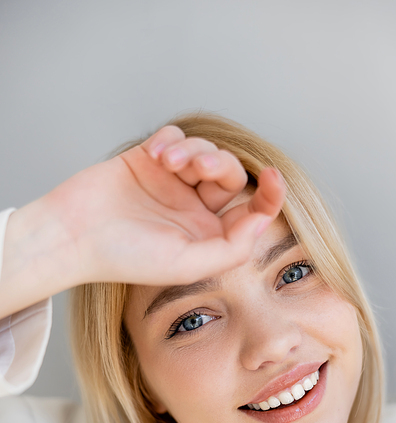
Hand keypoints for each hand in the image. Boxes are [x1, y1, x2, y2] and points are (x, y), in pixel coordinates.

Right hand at [1, 125, 284, 316]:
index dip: (268, 195)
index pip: (250, 212)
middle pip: (228, 175)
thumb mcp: (187, 264)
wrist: (73, 235)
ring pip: (204, 151)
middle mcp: (193, 210)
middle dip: (218, 164)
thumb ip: (231, 248)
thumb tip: (263, 220)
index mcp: (207, 236)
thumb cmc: (126, 257)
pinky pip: (175, 136)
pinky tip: (155, 156)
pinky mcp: (147, 161)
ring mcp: (171, 184)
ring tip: (167, 162)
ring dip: (192, 150)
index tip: (274, 178)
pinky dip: (172, 140)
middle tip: (194, 168)